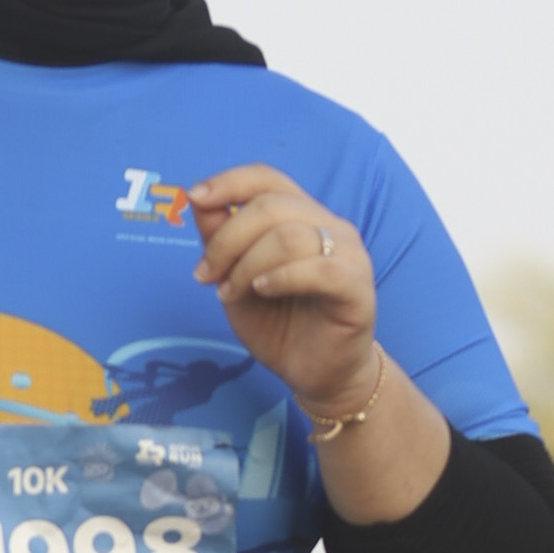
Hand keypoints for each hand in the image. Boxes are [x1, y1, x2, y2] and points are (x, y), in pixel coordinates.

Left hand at [189, 171, 381, 421]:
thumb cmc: (279, 324)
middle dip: (227, 239)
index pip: (266, 178)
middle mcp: (328, 225)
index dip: (230, 181)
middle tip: (205, 276)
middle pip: (270, 205)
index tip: (196, 197)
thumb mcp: (234, 280)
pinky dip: (282, 277)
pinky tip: (262, 291)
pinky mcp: (357, 286)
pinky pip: (319, 268)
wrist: (316, 374)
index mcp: (301, 216)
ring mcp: (348, 253)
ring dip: (247, 265)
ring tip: (230, 294)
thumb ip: (219, 240)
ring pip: (289, 235)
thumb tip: (199, 200)